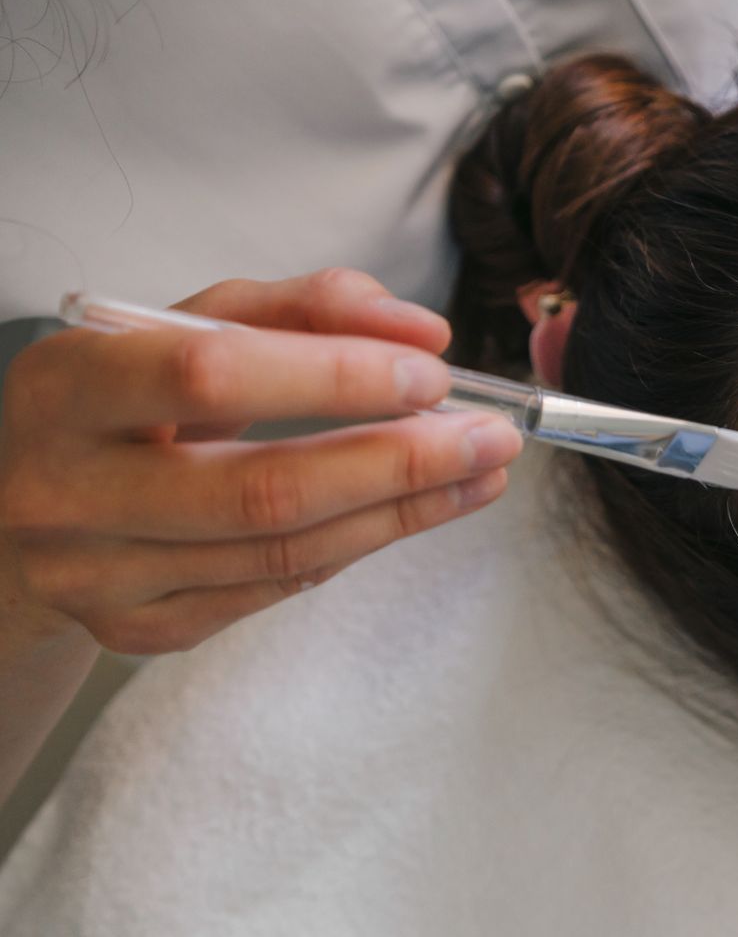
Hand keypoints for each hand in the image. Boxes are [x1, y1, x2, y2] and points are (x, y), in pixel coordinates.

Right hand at [0, 270, 522, 655]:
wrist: (10, 509)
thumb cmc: (117, 402)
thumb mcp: (178, 324)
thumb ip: (298, 308)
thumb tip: (419, 328)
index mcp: (69, 387)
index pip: (211, 375)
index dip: (334, 376)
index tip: (431, 370)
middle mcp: (69, 490)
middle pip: (262, 490)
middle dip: (400, 463)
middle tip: (491, 437)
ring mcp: (99, 574)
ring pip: (284, 553)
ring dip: (404, 512)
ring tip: (481, 475)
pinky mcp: (138, 629)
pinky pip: (275, 590)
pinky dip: (357, 544)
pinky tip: (412, 512)